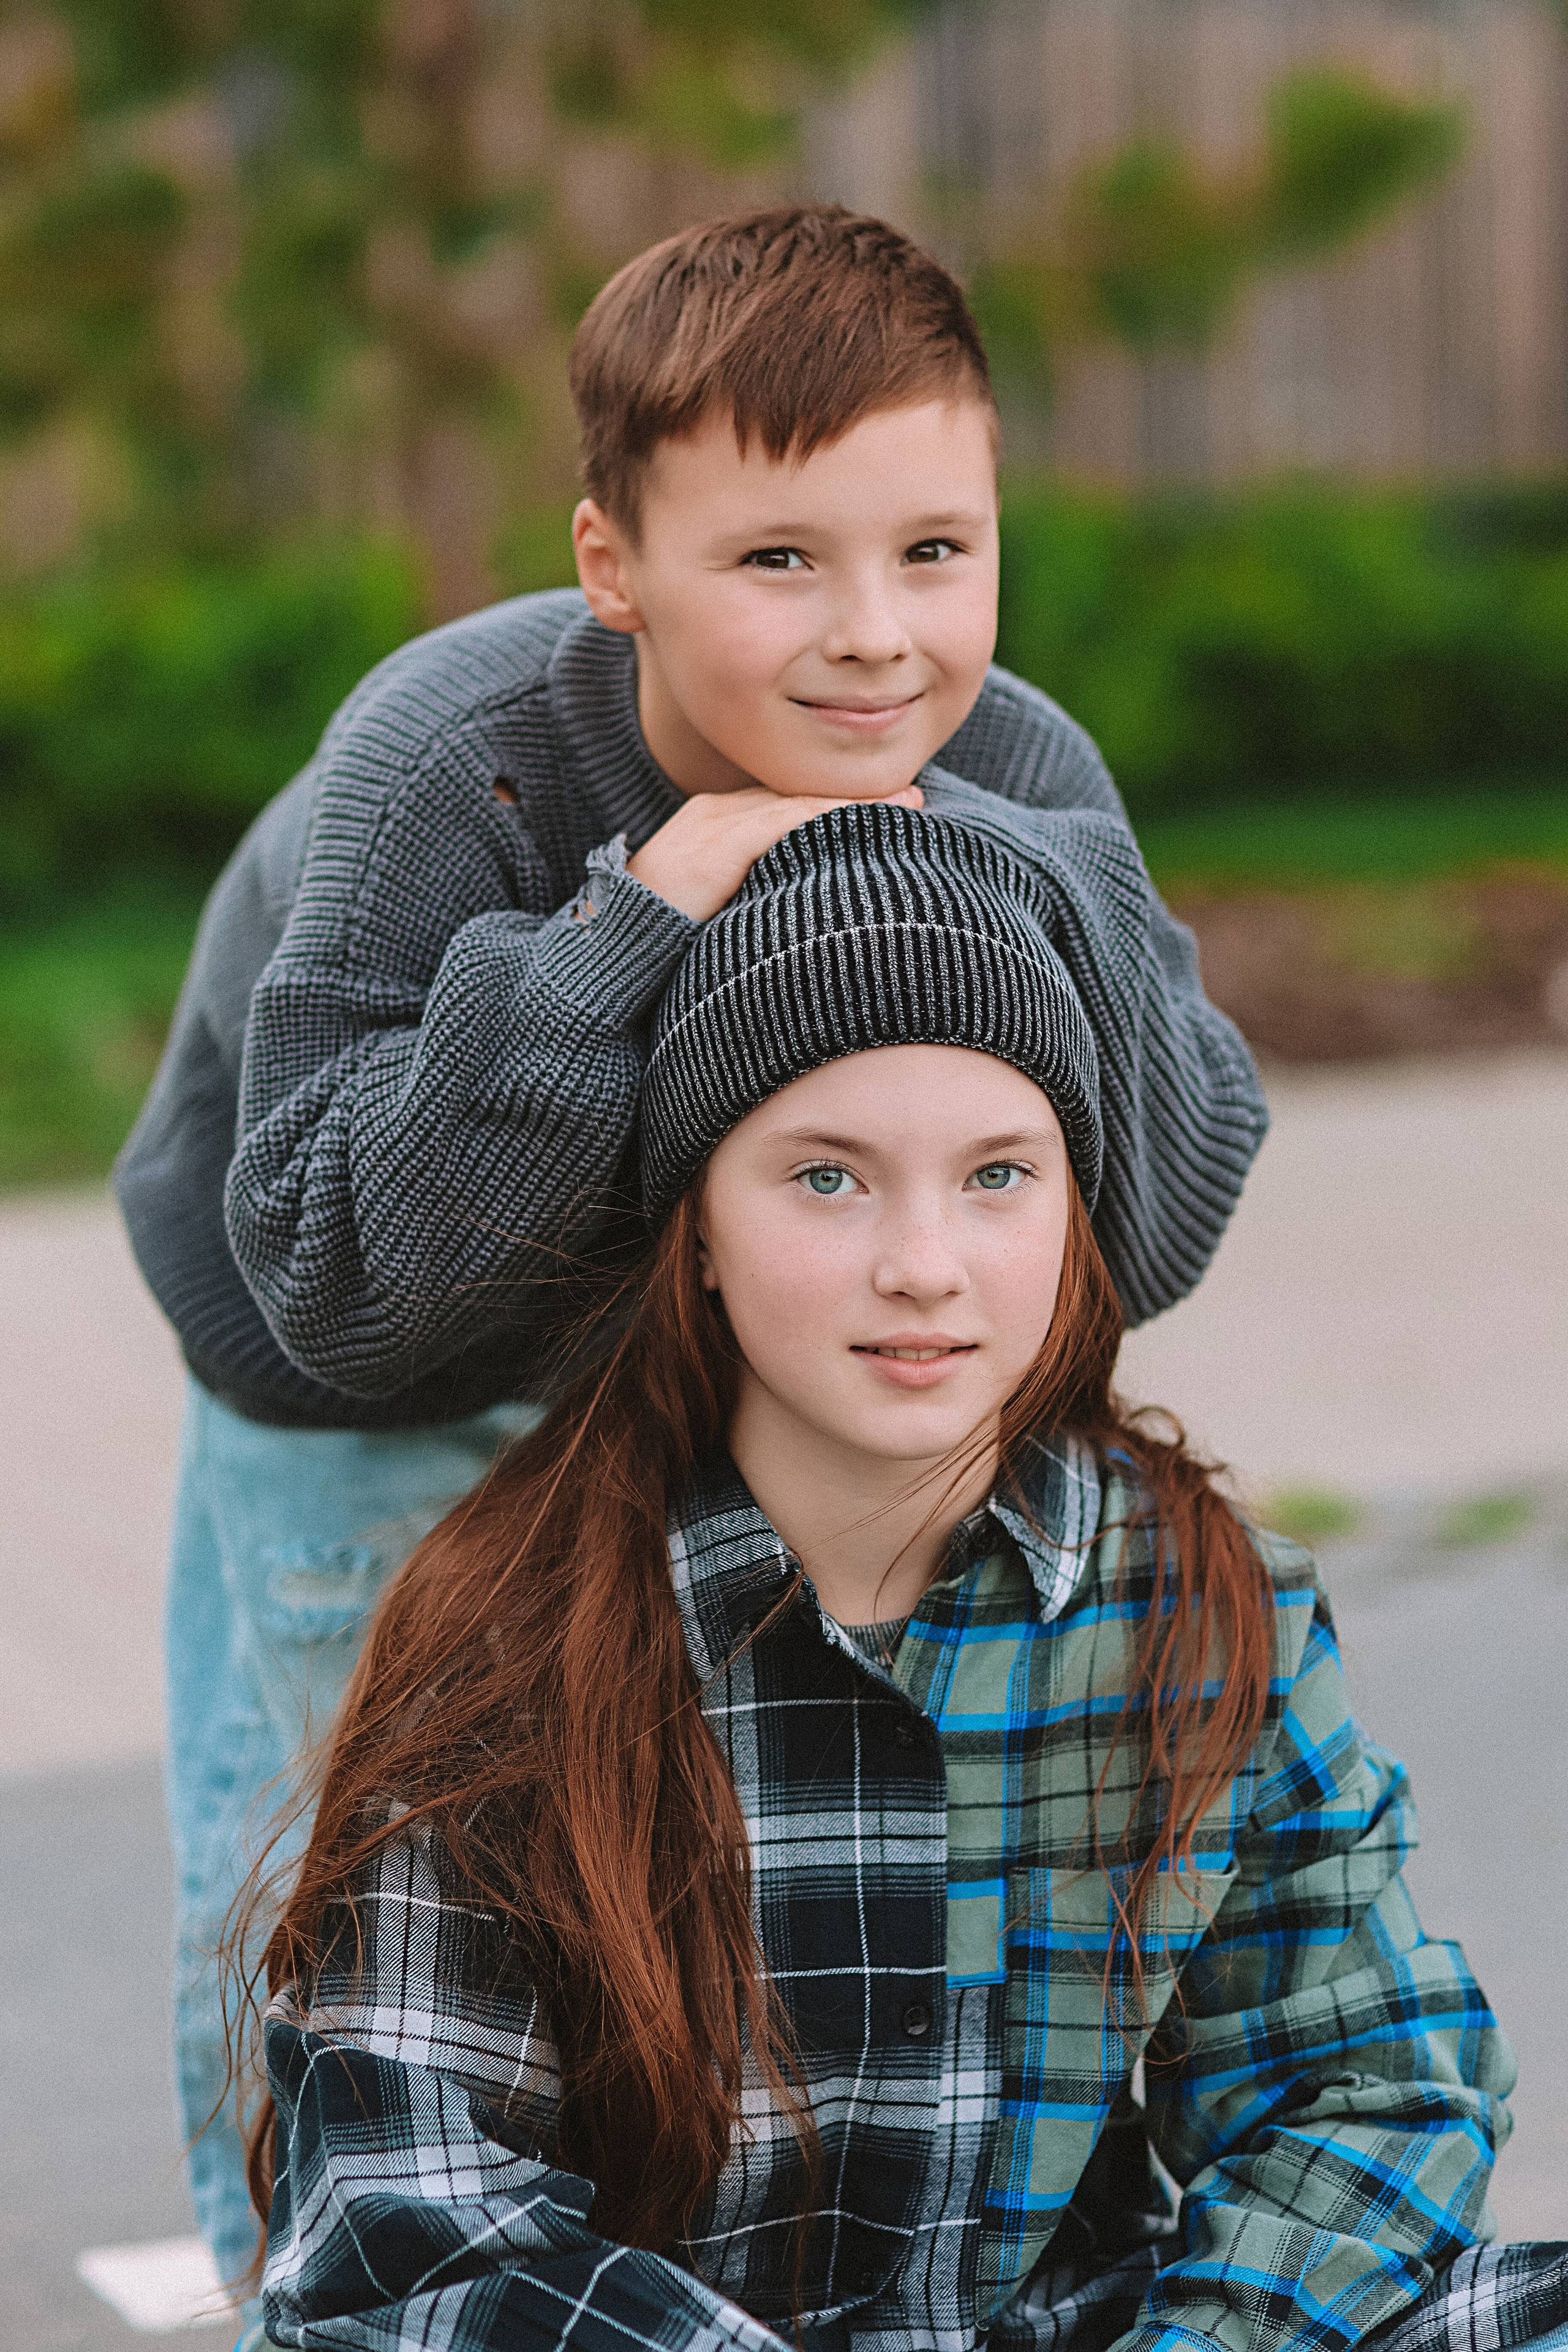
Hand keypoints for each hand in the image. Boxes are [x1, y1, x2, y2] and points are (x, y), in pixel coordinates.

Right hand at [628, 784, 923, 923]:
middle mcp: (713, 812)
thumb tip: (798, 911)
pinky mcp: (713, 846)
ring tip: (909, 802)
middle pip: (797, 795)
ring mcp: (711, 824)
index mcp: (712, 824)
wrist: (609, 946)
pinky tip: (868, 819)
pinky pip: (784, 823)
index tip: (890, 803)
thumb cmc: (661, 940)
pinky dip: (829, 817)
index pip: (786, 802)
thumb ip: (752, 894)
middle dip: (857, 793)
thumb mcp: (715, 909)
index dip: (839, 802)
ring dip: (857, 801)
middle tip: (914, 794)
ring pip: (798, 803)